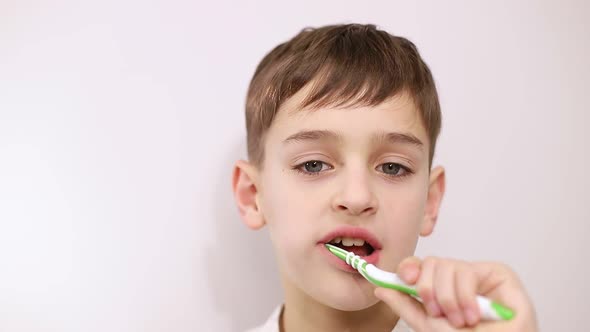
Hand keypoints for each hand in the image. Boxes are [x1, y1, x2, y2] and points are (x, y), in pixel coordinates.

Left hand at [374, 257, 537, 331]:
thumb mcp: (429, 326)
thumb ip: (405, 306)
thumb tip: (380, 288)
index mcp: (441, 290)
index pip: (419, 267)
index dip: (408, 268)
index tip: (403, 280)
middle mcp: (457, 280)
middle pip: (430, 262)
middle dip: (428, 289)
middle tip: (438, 313)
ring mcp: (476, 275)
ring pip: (446, 264)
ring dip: (447, 297)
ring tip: (459, 320)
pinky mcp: (496, 273)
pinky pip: (466, 271)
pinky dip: (463, 296)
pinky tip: (472, 314)